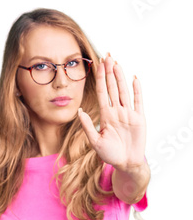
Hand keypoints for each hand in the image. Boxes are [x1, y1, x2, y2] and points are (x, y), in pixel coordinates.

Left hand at [78, 53, 145, 171]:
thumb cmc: (110, 155)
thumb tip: (79, 111)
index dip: (100, 79)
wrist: (126, 164)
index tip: (97, 64)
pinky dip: (136, 90)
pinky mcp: (139, 118)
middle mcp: (116, 111)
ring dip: (120, 77)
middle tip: (107, 55)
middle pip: (112, 88)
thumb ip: (88, 126)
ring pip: (123, 91)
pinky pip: (138, 101)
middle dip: (109, 72)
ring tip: (116, 63)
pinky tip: (134, 78)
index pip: (102, 93)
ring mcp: (128, 114)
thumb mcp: (95, 142)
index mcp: (105, 115)